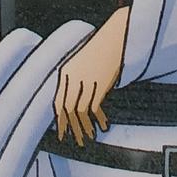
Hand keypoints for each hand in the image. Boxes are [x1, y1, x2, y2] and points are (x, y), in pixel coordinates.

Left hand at [53, 8, 127, 145]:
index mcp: (66, 72)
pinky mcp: (100, 83)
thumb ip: (76, 81)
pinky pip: (95, 106)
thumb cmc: (102, 50)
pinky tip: (103, 125)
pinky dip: (98, 119)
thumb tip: (75, 104)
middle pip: (68, 109)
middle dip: (71, 128)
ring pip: (81, 111)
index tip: (62, 133)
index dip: (60, 120)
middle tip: (75, 140)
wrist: (117, 36)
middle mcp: (73, 77)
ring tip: (88, 137)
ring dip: (85, 127)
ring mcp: (86, 80)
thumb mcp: (83, 64)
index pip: (58, 102)